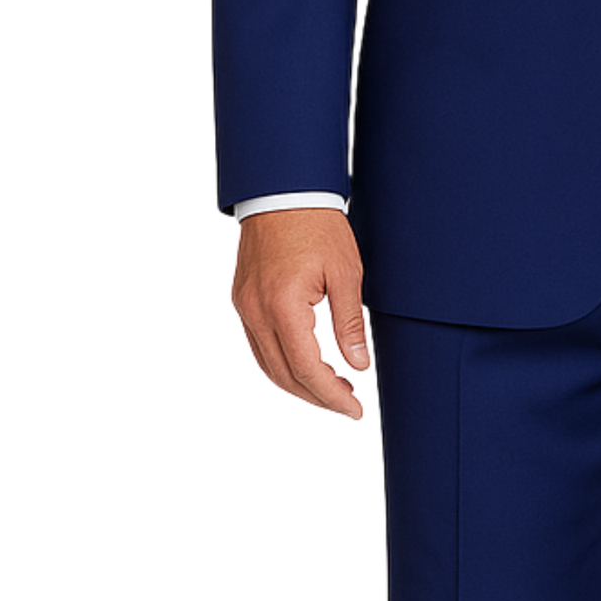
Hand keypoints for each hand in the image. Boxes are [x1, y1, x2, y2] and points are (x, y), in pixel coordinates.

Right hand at [232, 208, 368, 418]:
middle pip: (283, 375)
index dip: (332, 396)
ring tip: (332, 390)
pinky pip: (258, 346)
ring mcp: (244, 306)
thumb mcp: (346, 274)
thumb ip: (349, 325)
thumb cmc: (319, 226)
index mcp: (283, 306)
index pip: (306, 369)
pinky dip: (281, 364)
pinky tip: (306, 367)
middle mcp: (255, 311)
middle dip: (317, 397)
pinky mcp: (242, 300)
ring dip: (298, 385)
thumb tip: (358, 366)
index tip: (355, 409)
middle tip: (348, 405)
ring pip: (267, 365)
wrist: (283, 191)